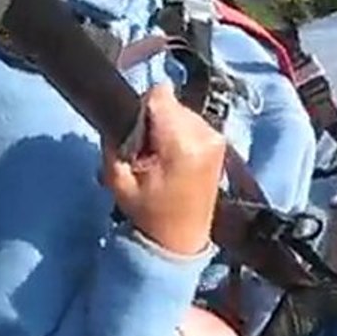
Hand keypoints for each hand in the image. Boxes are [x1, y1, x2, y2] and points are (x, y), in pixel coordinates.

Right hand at [103, 84, 225, 255]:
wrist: (182, 240)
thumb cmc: (149, 213)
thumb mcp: (118, 179)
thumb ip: (117, 140)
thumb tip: (123, 112)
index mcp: (182, 144)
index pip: (159, 95)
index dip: (141, 110)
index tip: (136, 136)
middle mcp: (205, 134)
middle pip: (170, 101)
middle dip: (154, 120)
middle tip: (147, 153)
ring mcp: (216, 137)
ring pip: (181, 109)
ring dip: (167, 126)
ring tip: (161, 158)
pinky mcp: (220, 142)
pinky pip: (192, 121)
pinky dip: (180, 133)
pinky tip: (175, 159)